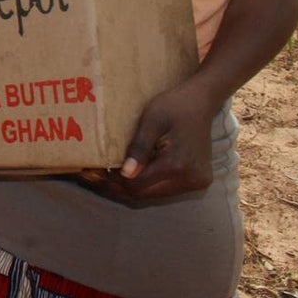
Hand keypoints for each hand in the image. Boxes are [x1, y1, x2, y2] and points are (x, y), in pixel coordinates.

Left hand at [93, 81, 217, 200]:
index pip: (138, 185)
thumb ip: (139, 148)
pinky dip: (149, 183)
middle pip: (146, 194)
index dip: (114, 180)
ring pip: (156, 194)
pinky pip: (167, 189)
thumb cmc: (174, 106)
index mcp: (178, 165)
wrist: (201, 102)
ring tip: (112, 174)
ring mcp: (197, 182)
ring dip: (135, 186)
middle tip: (98, 175)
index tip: (96, 170)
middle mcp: (191, 179)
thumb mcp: (151, 121)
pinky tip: (134, 172)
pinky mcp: (199, 181)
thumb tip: (125, 174)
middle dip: (121, 186)